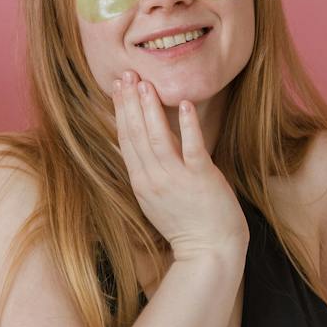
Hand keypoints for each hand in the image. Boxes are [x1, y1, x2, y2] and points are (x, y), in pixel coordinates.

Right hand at [111, 74, 245, 261]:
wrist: (209, 251)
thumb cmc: (188, 225)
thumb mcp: (157, 198)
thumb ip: (149, 171)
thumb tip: (143, 145)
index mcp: (141, 182)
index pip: (125, 140)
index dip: (121, 112)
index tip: (117, 87)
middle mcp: (153, 179)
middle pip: (135, 135)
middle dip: (129, 103)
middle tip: (125, 75)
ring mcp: (175, 179)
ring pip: (157, 138)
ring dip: (150, 109)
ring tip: (145, 83)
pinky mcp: (201, 179)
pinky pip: (191, 148)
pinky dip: (187, 126)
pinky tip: (183, 104)